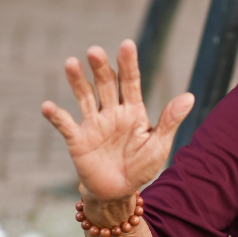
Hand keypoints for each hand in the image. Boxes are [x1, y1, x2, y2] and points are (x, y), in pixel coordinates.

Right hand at [41, 40, 193, 211]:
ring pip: (84, 97)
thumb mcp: (159, 144)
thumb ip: (169, 120)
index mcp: (133, 110)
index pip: (130, 81)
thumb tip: (190, 96)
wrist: (119, 191)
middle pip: (105, 84)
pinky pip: (65, 125)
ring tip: (71, 63)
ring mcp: (93, 124)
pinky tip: (47, 106)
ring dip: (77, 81)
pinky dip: (56, 116)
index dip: (128, 64)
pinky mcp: (78, 139)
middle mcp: (111, 112)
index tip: (127, 45)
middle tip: (95, 51)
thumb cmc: (141, 166)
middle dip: (100, 68)